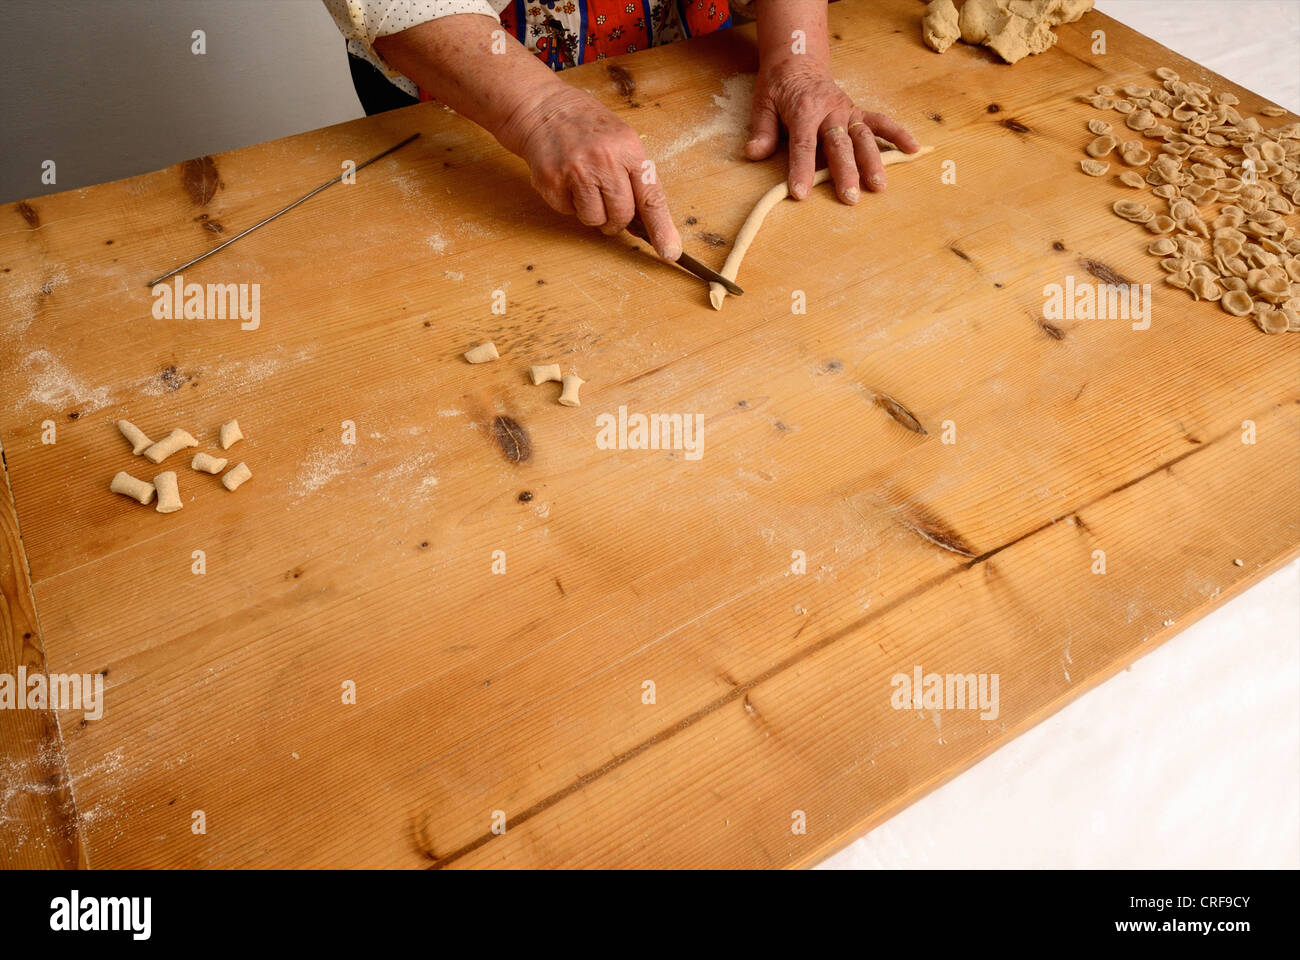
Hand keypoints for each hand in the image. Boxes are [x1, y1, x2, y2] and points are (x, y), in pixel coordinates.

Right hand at [510, 87, 681, 259]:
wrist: (543, 108)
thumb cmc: (586, 127)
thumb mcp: (621, 141)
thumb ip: (635, 179)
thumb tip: (645, 224)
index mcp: (628, 149)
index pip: (651, 197)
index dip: (661, 228)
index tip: (670, 252)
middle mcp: (604, 159)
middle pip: (621, 215)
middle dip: (616, 219)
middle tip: (605, 200)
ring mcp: (576, 171)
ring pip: (594, 219)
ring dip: (590, 212)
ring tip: (583, 185)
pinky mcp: (551, 181)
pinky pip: (568, 212)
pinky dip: (567, 203)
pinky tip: (565, 179)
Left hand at [746, 61, 919, 203]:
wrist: (798, 60)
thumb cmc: (779, 87)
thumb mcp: (763, 103)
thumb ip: (762, 130)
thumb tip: (754, 153)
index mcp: (804, 110)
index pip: (803, 145)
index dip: (801, 169)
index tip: (800, 193)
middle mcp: (830, 111)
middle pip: (838, 144)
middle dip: (845, 171)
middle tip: (850, 197)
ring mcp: (847, 111)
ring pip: (863, 137)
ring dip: (873, 161)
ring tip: (879, 185)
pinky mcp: (858, 112)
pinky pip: (880, 122)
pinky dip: (898, 134)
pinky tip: (913, 149)